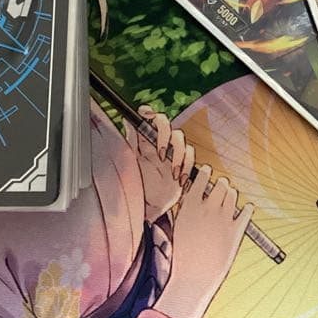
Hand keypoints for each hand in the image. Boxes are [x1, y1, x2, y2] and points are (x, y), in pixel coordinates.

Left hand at [124, 106, 194, 222]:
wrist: (150, 204)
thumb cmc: (139, 183)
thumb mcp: (132, 162)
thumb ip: (131, 140)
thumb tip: (126, 119)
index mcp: (146, 140)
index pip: (150, 118)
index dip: (149, 112)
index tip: (146, 114)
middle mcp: (160, 142)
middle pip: (167, 124)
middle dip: (165, 136)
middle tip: (160, 154)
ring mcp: (172, 151)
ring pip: (180, 139)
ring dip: (178, 155)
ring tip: (172, 172)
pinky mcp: (183, 162)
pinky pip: (190, 156)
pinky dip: (187, 166)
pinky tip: (180, 178)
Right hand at [153, 165, 253, 317]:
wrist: (194, 276)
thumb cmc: (184, 254)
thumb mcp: (180, 225)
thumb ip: (189, 208)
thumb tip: (196, 193)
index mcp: (191, 206)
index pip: (201, 178)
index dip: (205, 172)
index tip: (207, 169)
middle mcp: (208, 208)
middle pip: (221, 185)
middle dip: (222, 184)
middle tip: (222, 185)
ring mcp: (223, 219)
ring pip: (233, 195)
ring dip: (231, 194)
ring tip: (230, 196)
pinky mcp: (236, 231)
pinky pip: (246, 212)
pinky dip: (247, 209)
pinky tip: (247, 208)